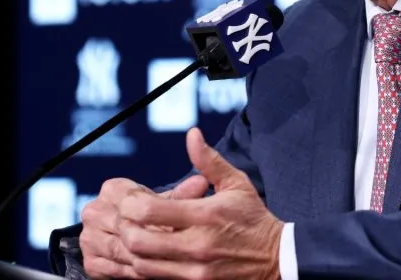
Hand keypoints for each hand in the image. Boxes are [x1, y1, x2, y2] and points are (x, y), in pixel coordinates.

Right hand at [81, 174, 210, 278]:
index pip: (131, 201)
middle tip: (179, 246)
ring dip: (146, 257)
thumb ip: (182, 194)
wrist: (136, 234)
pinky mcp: (91, 262)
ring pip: (120, 250)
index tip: (177, 224)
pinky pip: (114, 269)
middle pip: (124, 227)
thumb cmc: (154, 214)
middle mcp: (94, 212)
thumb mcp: (169, 201)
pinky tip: (154, 270)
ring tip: (170, 260)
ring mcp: (89, 238)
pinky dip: (135, 272)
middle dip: (152, 238)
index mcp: (111, 190)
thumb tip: (200, 183)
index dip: (155, 215)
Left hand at [117, 127, 283, 279]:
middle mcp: (197, 244)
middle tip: (125, 218)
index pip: (150, 211)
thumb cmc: (253, 217)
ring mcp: (195, 269)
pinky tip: (147, 254)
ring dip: (130, 249)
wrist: (276, 257)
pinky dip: (144, 266)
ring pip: (142, 264)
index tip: (131, 198)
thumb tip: (192, 135)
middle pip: (138, 241)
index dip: (130, 204)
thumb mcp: (235, 183)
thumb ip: (208, 160)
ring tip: (134, 235)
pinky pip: (156, 278)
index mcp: (205, 214)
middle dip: (124, 227)